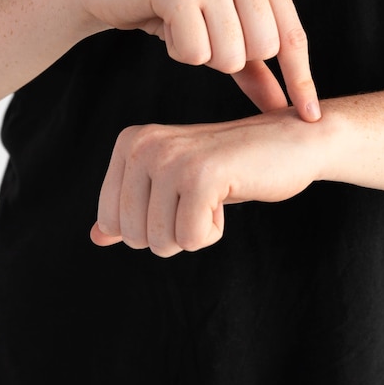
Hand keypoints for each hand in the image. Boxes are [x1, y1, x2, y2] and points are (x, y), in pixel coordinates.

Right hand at [74, 0, 320, 121]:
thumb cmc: (172, 10)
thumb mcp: (222, 33)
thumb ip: (257, 69)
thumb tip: (286, 109)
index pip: (292, 34)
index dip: (301, 79)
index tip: (309, 118)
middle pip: (263, 49)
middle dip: (230, 58)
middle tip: (202, 34)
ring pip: (231, 55)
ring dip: (203, 55)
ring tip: (183, 27)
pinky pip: (195, 53)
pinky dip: (178, 51)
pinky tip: (165, 25)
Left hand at [90, 109, 322, 255]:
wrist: (289, 142)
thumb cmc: (231, 168)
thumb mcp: (173, 185)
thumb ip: (133, 208)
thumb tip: (95, 238)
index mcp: (130, 143)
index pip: (110, 220)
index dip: (150, 225)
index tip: (181, 195)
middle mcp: (143, 145)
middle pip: (134, 236)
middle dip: (173, 232)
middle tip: (202, 196)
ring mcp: (171, 158)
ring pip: (162, 242)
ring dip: (195, 231)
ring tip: (215, 193)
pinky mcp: (201, 175)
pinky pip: (191, 239)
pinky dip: (213, 231)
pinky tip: (228, 193)